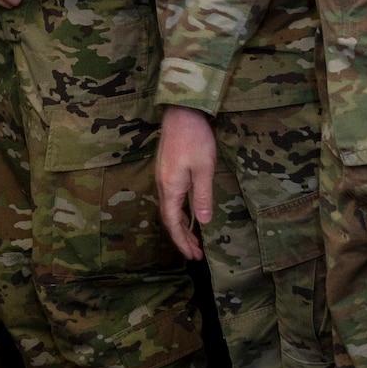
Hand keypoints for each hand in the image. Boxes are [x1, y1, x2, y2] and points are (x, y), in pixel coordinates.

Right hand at [156, 106, 217, 261]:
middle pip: (170, 219)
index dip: (182, 241)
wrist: (181, 111)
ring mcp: (163, 177)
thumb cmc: (195, 138)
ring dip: (181, 226)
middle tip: (196, 254)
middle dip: (183, 238)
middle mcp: (162, 185)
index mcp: (170, 188)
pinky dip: (179, 213)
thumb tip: (204, 222)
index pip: (173, 223)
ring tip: (194, 240)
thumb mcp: (204, 168)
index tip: (193, 256)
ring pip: (170, 209)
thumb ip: (202, 196)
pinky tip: (188, 214)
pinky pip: (171, 199)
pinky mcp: (166, 170)